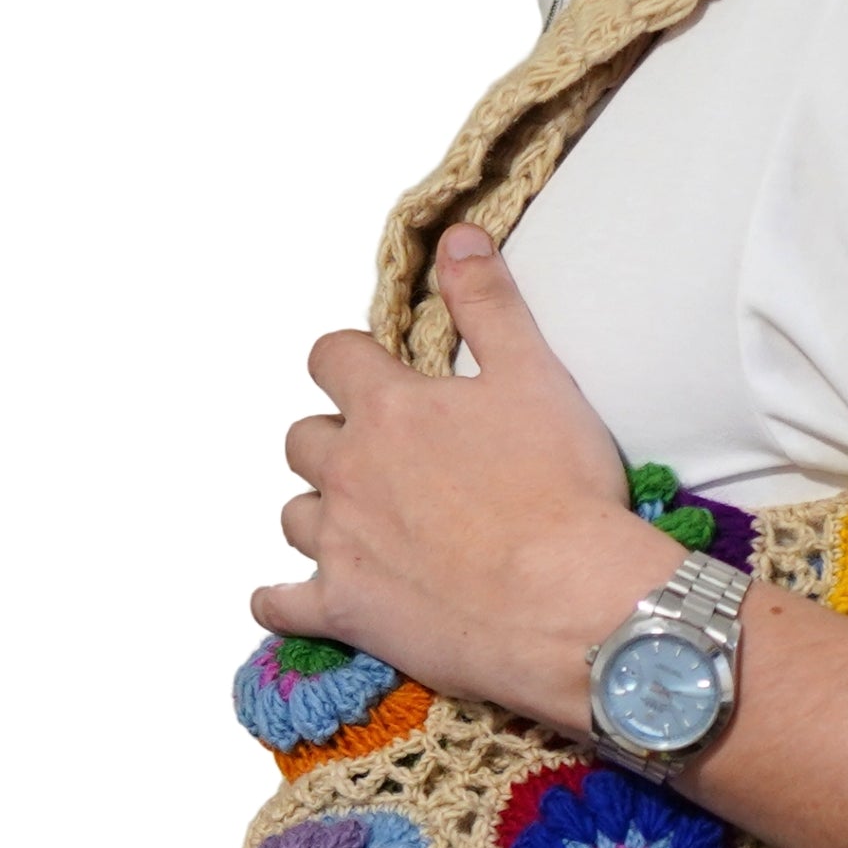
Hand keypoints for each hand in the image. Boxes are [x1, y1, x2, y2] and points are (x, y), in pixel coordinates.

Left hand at [254, 223, 681, 731]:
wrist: (569, 601)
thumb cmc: (561, 492)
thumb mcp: (538, 378)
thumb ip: (489, 305)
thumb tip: (458, 237)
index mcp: (390, 409)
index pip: (331, 357)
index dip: (351, 362)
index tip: (378, 377)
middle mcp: (350, 471)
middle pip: (304, 439)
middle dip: (334, 442)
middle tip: (385, 462)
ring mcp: (341, 544)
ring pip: (294, 516)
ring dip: (320, 515)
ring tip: (363, 528)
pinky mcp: (345, 611)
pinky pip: (279, 604)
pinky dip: (282, 600)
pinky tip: (296, 599)